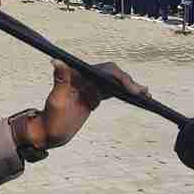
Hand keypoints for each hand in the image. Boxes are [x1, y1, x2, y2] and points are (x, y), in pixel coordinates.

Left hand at [25, 60, 148, 149]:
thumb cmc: (50, 119)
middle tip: (142, 93)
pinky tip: (136, 98)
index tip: (131, 89)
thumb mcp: (56, 101)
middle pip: (112, 74)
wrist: (48, 132)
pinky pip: (111, 91)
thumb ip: (60, 81)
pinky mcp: (93, 96)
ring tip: (145, 94)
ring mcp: (90, 87)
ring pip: (113, 82)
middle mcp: (85, 78)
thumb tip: (56, 61)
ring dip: (129, 86)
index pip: (104, 71)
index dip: (119, 77)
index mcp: (78, 76)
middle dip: (128, 82)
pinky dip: (123, 93)